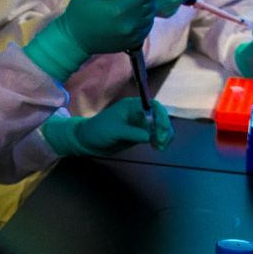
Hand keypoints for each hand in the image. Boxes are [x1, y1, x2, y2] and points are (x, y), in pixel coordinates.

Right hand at [24, 0, 185, 81]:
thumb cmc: (79, 16)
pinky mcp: (133, 39)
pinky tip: (135, 5)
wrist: (73, 43)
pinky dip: (145, 12)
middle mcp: (131, 25)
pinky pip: (146, 22)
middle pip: (152, 2)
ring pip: (151, 12)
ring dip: (148, 1)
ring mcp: (133, 34)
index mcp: (121, 12)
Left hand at [40, 98, 172, 155]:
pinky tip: (158, 147)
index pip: (153, 106)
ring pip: (160, 127)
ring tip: (160, 147)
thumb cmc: (97, 130)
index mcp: (132, 106)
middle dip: (165, 128)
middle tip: (161, 142)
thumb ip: (132, 133)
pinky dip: (160, 140)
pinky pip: (155, 135)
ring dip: (165, 136)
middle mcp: (139, 113)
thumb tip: (149, 136)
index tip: (162, 130)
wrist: (87, 141)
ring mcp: (140, 124)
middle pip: (160, 116)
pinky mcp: (140, 134)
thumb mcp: (114, 131)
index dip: (161, 116)